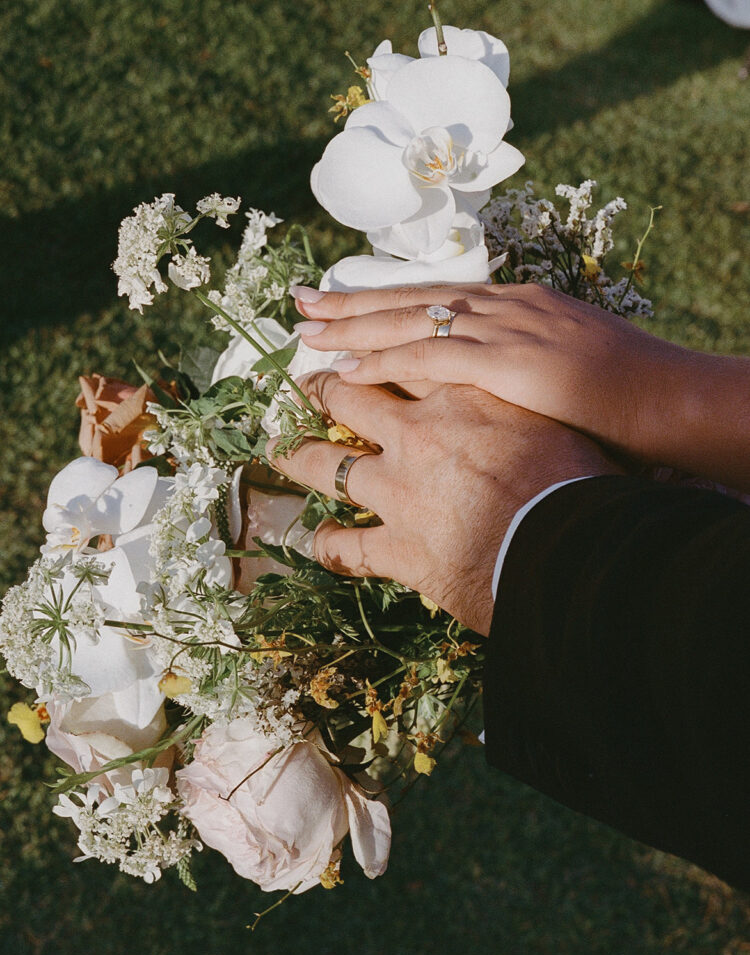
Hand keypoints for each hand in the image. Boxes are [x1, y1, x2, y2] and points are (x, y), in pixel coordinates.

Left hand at [267, 372, 619, 634]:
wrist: (575, 547)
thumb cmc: (584, 484)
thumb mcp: (562, 426)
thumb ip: (533, 415)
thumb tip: (549, 415)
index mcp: (462, 396)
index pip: (403, 357)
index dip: (371, 347)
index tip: (353, 344)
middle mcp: (420, 434)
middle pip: (351, 396)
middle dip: (323, 388)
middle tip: (306, 383)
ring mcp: (400, 489)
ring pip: (326, 464)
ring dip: (297, 455)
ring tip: (278, 449)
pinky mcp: (398, 547)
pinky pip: (346, 546)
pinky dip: (326, 544)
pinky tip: (313, 541)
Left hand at [290, 282, 749, 491]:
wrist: (670, 399)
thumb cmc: (625, 397)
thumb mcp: (566, 371)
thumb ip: (522, 373)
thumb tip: (496, 391)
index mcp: (517, 309)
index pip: (437, 299)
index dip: (386, 302)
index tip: (344, 304)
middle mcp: (504, 309)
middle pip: (413, 300)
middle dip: (353, 303)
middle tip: (302, 303)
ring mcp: (506, 331)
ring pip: (413, 323)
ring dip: (355, 329)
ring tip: (306, 333)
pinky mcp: (509, 362)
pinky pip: (433, 359)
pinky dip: (386, 362)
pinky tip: (347, 370)